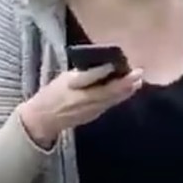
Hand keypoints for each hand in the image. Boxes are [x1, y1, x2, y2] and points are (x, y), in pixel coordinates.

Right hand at [19, 64, 142, 147]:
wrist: (44, 119)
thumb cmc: (52, 94)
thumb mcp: (63, 79)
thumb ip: (82, 74)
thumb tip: (102, 66)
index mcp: (72, 86)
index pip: (89, 78)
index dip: (103, 71)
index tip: (115, 63)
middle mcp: (83, 99)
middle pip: (107, 91)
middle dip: (124, 82)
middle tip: (138, 72)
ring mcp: (90, 109)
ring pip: (112, 99)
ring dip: (126, 90)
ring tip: (138, 80)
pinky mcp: (94, 115)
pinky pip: (110, 104)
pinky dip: (120, 96)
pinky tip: (128, 90)